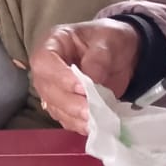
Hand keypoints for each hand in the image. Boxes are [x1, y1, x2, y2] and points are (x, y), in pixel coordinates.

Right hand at [29, 18, 140, 133]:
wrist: (121, 54)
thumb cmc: (109, 40)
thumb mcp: (108, 40)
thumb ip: (99, 58)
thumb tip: (93, 80)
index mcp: (54, 43)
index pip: (44, 62)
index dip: (59, 77)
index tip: (81, 88)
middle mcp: (48, 68)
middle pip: (47, 89)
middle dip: (69, 102)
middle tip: (90, 109)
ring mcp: (54, 88)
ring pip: (54, 107)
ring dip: (73, 116)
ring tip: (95, 120)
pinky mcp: (65, 105)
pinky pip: (65, 118)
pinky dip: (78, 124)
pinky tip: (93, 125)